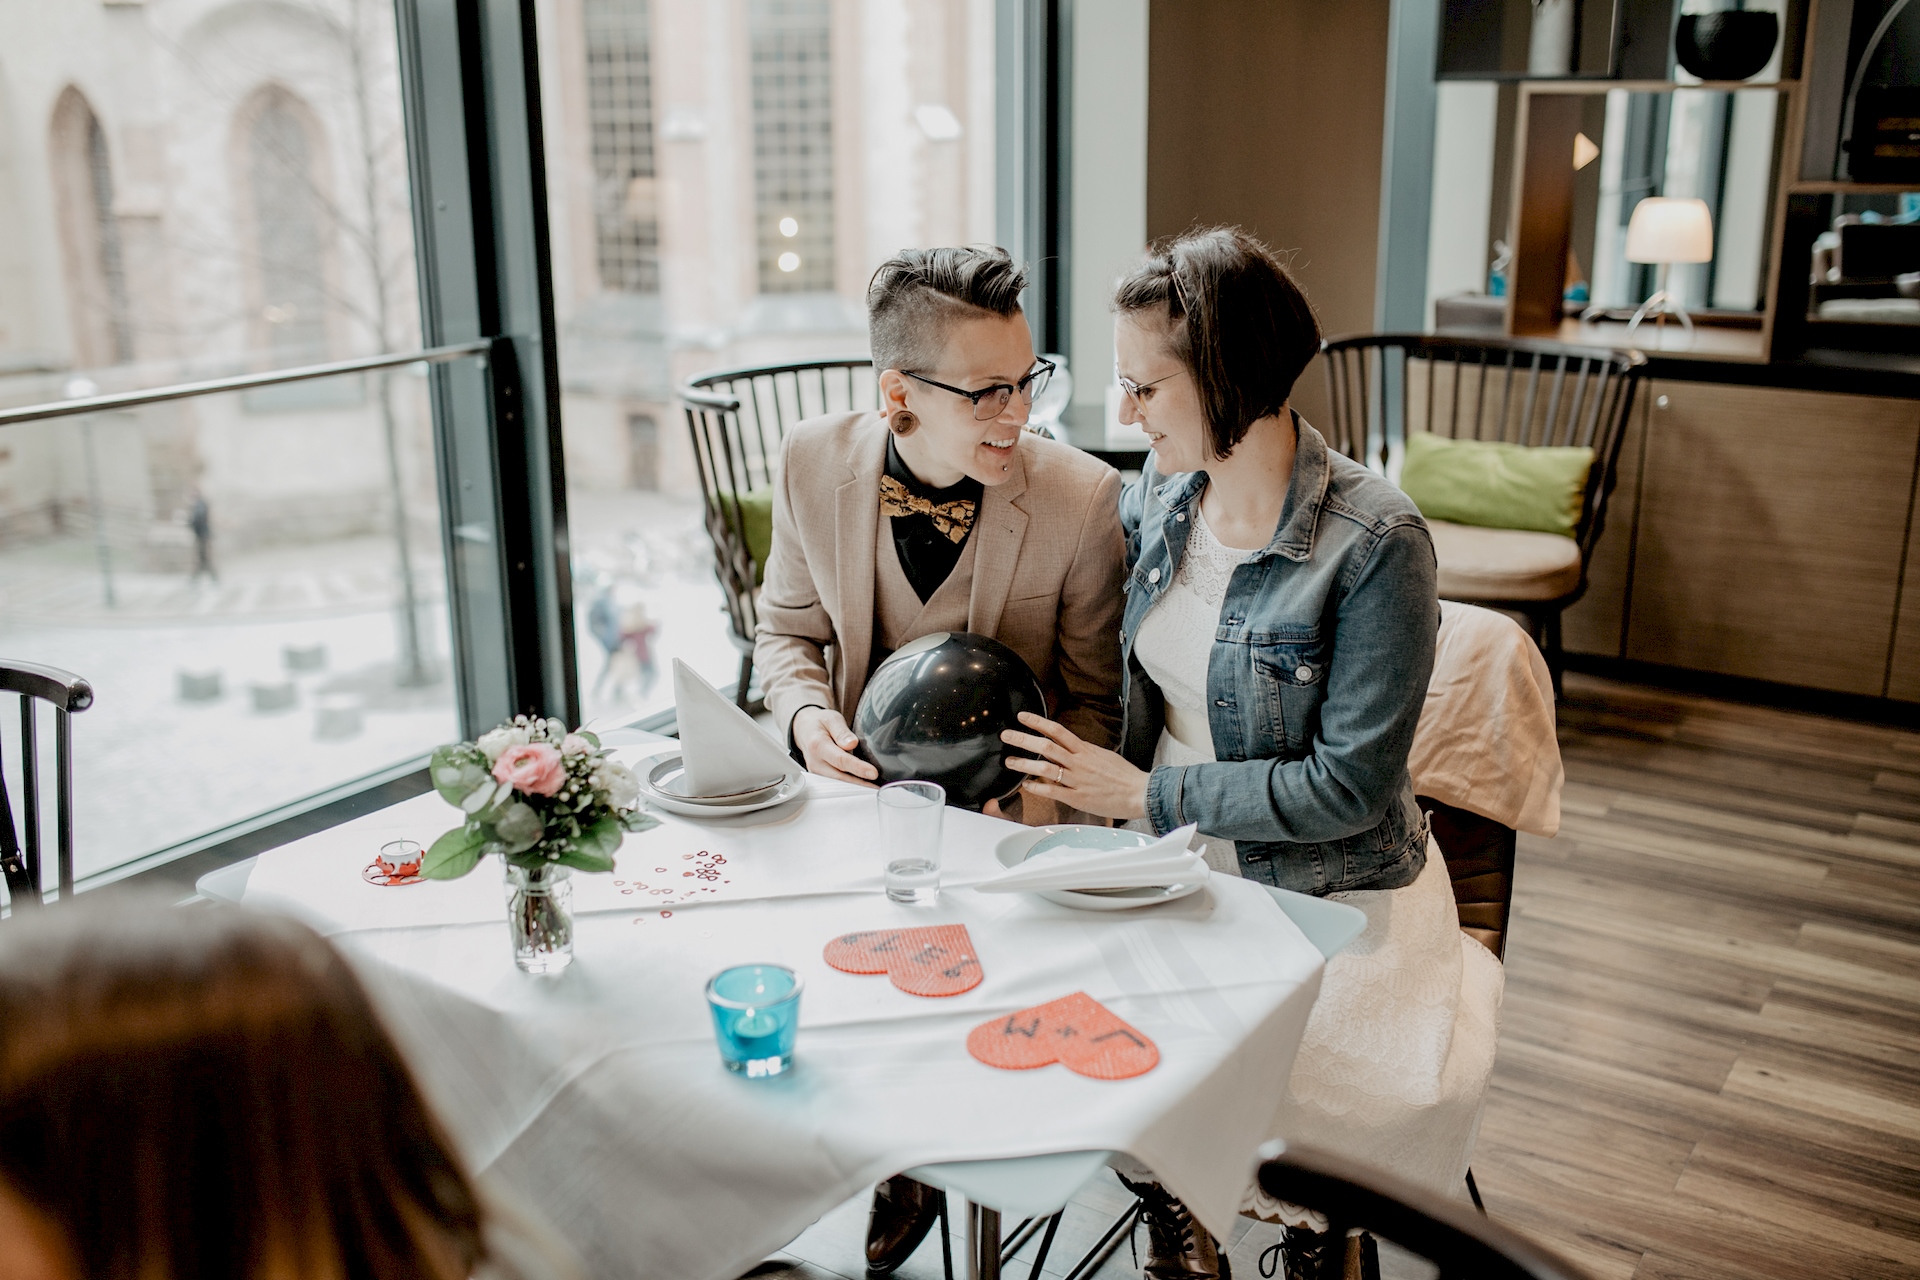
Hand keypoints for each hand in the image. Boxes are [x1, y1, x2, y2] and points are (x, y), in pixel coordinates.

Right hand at [793, 707, 878, 785]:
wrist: (804, 729)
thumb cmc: (820, 723)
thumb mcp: (831, 719)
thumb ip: (841, 731)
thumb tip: (852, 744)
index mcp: (818, 745)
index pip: (840, 760)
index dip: (858, 768)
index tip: (873, 773)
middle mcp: (815, 762)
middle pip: (839, 777)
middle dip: (860, 784)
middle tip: (878, 788)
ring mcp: (816, 771)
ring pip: (837, 784)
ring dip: (855, 788)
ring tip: (873, 789)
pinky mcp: (819, 776)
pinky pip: (835, 783)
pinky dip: (849, 786)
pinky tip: (862, 786)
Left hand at [1001, 712, 1149, 820]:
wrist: (1140, 792)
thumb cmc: (1124, 776)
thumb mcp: (1104, 755)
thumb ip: (1085, 752)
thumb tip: (1072, 747)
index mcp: (1085, 749)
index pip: (1057, 730)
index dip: (1037, 722)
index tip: (1022, 717)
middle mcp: (1079, 762)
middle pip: (1046, 746)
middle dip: (1023, 739)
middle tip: (1006, 736)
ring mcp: (1077, 779)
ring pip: (1045, 768)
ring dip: (1024, 764)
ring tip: (1010, 762)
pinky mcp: (1078, 797)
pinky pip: (1053, 791)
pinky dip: (1037, 787)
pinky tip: (1026, 786)